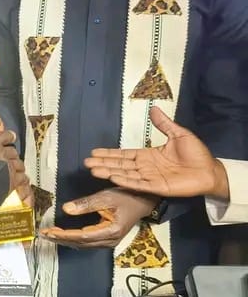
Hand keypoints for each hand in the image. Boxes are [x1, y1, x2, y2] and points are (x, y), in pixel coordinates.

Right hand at [0, 129, 30, 202]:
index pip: (3, 136)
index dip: (8, 136)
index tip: (10, 136)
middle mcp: (2, 154)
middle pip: (13, 151)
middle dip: (11, 154)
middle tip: (8, 157)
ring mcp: (9, 167)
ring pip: (19, 164)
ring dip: (16, 166)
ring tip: (14, 170)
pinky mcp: (13, 181)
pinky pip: (22, 178)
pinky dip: (21, 179)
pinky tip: (19, 182)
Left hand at [40, 188, 157, 249]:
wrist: (145, 201)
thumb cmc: (128, 197)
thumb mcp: (107, 197)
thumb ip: (86, 204)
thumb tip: (66, 208)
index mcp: (111, 231)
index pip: (81, 236)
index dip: (63, 234)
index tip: (49, 231)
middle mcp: (109, 240)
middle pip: (80, 243)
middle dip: (61, 239)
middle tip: (44, 234)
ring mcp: (109, 241)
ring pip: (83, 244)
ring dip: (65, 240)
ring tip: (50, 234)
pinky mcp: (107, 239)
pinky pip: (87, 242)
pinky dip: (73, 239)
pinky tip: (63, 235)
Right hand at [84, 107, 228, 199]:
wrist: (210, 170)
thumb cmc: (196, 153)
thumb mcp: (179, 134)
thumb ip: (164, 124)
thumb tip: (154, 108)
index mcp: (148, 155)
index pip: (124, 155)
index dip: (109, 154)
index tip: (94, 152)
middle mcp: (145, 167)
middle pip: (120, 165)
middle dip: (103, 163)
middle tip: (87, 163)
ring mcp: (150, 178)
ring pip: (125, 175)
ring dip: (109, 172)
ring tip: (93, 170)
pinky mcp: (157, 187)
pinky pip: (138, 184)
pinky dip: (126, 181)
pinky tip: (113, 177)